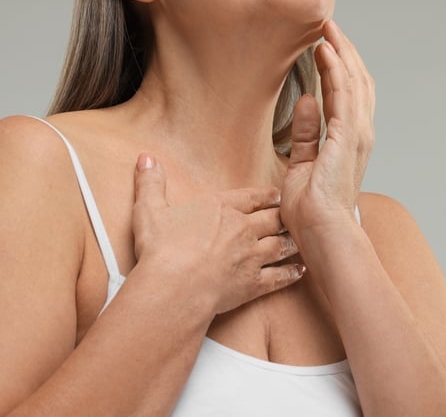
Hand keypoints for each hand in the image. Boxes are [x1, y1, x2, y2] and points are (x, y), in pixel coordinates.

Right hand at [131, 154, 304, 315]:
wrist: (175, 287)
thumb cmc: (161, 249)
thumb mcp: (149, 210)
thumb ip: (150, 183)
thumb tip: (145, 157)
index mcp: (221, 208)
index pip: (251, 197)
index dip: (266, 195)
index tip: (277, 194)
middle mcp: (242, 228)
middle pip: (271, 219)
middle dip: (283, 216)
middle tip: (293, 214)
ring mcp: (251, 257)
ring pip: (280, 245)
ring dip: (290, 242)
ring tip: (299, 240)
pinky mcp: (253, 284)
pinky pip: (279, 277)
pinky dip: (290, 274)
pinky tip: (299, 271)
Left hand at [280, 20, 375, 234]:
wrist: (322, 233)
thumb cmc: (312, 212)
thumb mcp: (303, 164)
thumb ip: (306, 133)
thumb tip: (306, 102)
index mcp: (349, 141)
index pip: (349, 94)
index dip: (340, 67)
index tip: (325, 45)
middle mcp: (359, 133)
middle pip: (357, 81)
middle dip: (344, 51)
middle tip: (328, 26)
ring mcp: (356, 134)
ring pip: (354, 81)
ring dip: (341, 52)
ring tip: (328, 28)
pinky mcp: (347, 136)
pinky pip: (343, 94)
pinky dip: (336, 69)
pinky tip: (326, 50)